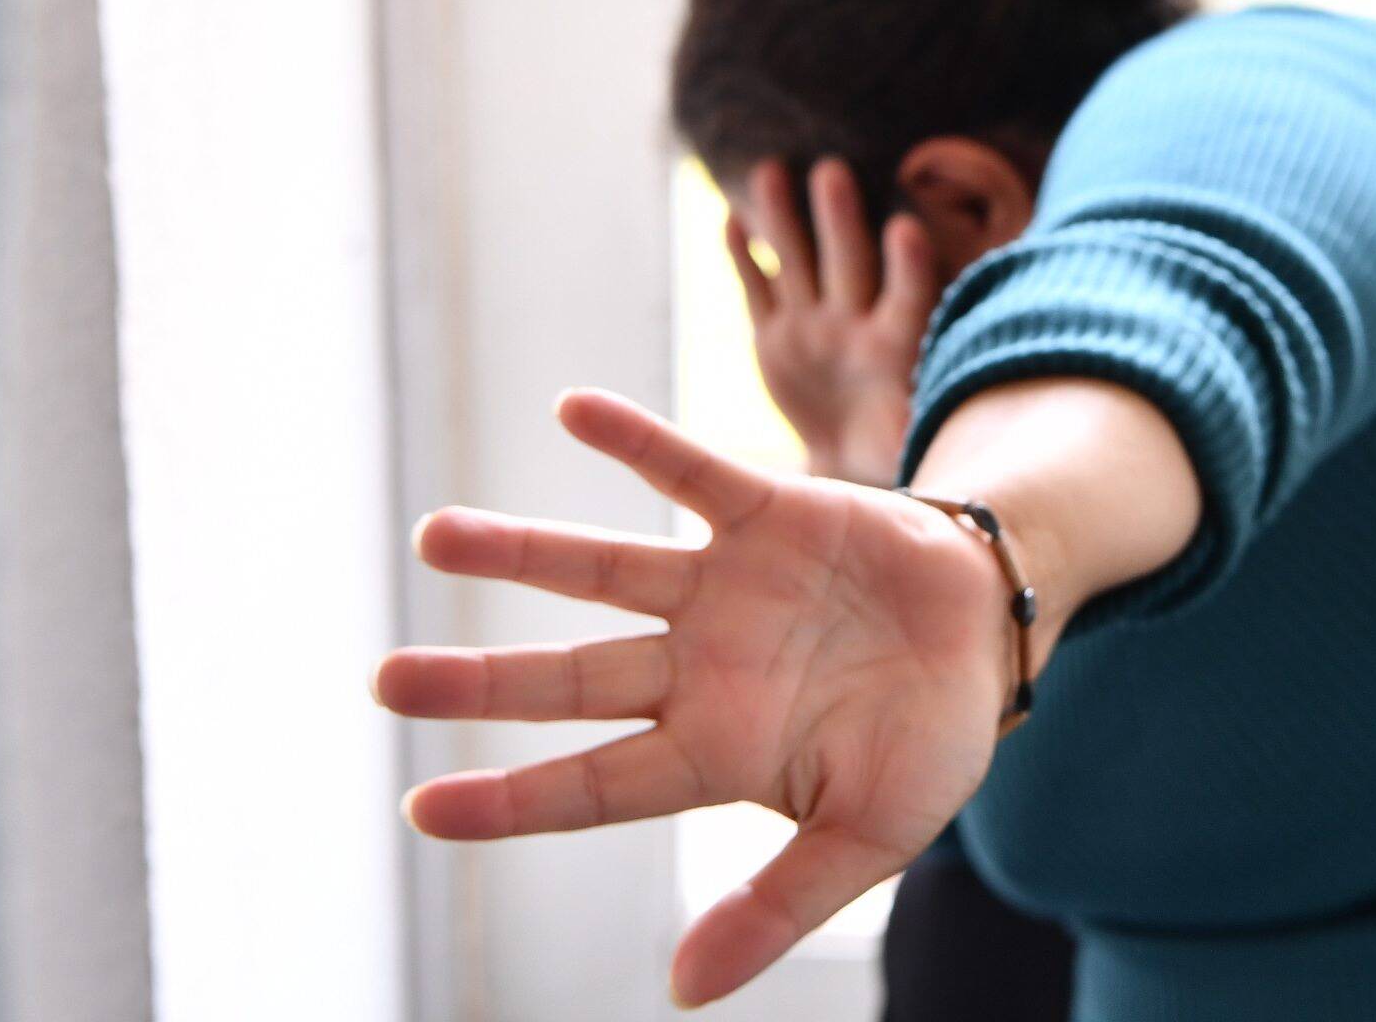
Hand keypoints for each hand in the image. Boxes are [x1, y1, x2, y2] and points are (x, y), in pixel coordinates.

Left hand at [377, 391, 1014, 1007]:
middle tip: (385, 682)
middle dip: (480, 682)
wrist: (989, 630)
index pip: (592, 785)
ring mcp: (725, 588)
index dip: (510, 798)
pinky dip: (635, 440)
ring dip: (521, 554)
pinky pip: (690, 470)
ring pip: (602, 571)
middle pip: (570, 679)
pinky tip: (573, 411)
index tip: (423, 807)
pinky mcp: (768, 512)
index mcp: (716, 751)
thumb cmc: (926, 743)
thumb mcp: (868, 838)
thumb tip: (684, 992)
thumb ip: (778, 906)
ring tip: (435, 538)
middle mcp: (699, 667)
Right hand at [728, 158, 938, 485]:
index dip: (908, 268)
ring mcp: (812, 325)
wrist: (856, 458)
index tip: (906, 229)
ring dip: (786, 219)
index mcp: (895, 350)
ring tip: (772, 172)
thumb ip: (924, 433)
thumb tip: (963, 453)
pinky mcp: (774, 336)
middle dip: (839, 221)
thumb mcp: (916, 449)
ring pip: (798, 262)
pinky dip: (743, 257)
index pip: (908, 298)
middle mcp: (854, 327)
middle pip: (848, 263)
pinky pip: (757, 289)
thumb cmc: (899, 455)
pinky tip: (730, 218)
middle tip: (832, 171)